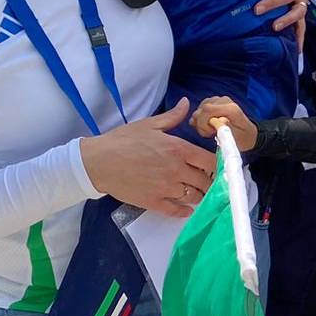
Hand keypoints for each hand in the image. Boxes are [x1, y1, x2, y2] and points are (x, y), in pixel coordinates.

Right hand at [79, 99, 214, 218]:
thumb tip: (188, 103)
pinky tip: (187, 209)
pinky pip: (177, 211)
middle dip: (211, 182)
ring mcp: (166, 188)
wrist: (97, 162)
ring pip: (194, 197)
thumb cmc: (122, 140)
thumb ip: (172, 117)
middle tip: (209, 181)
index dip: (218, 164)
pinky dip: (185, 211)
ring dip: (199, 196)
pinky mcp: (154, 202)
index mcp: (179, 149)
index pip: (210, 160)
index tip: (217, 166)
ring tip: (198, 193)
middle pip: (206, 181)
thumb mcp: (149, 124)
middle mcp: (177, 170)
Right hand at [192, 95, 256, 150]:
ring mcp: (218, 100)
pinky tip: (208, 125)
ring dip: (201, 123)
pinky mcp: (212, 102)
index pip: (207, 110)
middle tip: (211, 133)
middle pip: (201, 110)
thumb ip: (225, 128)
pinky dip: (200, 120)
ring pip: (198, 110)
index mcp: (231, 108)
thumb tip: (215, 121)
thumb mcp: (235, 137)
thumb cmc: (242, 137)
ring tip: (211, 130)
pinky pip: (199, 110)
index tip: (210, 133)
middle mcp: (224, 100)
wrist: (246, 133)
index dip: (203, 123)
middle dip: (202, 125)